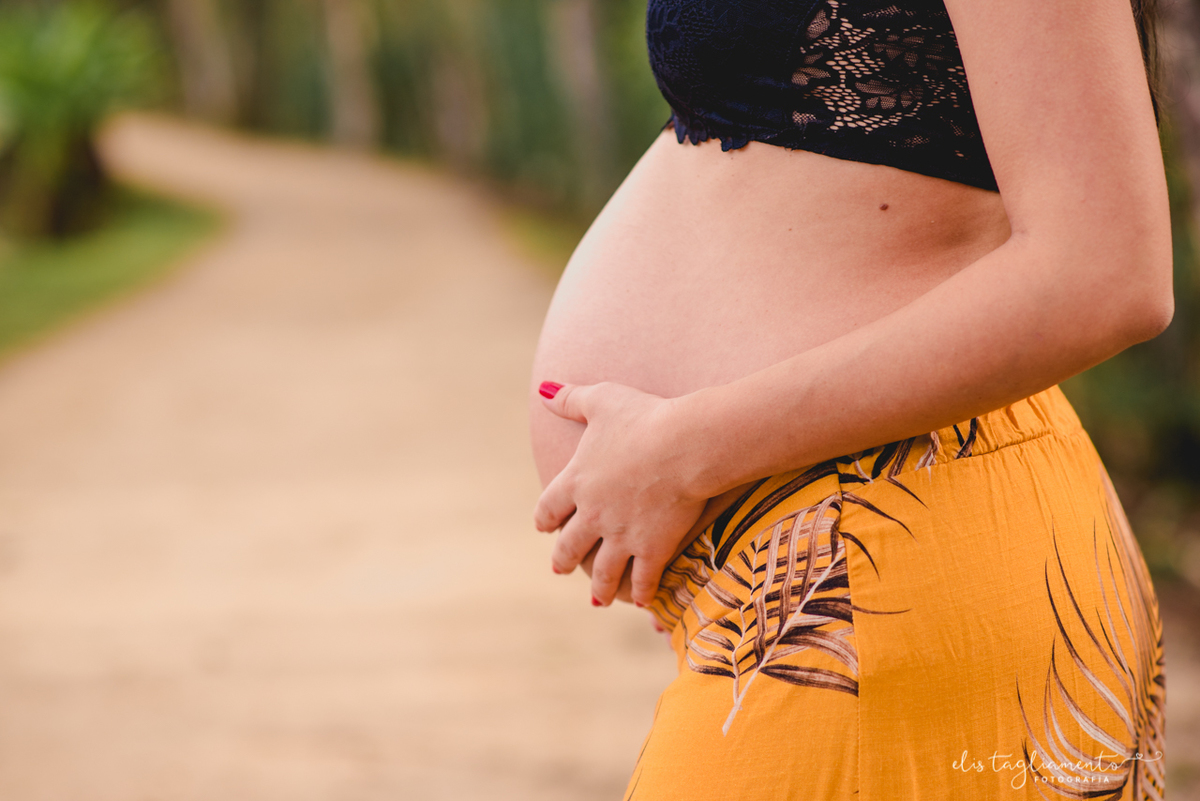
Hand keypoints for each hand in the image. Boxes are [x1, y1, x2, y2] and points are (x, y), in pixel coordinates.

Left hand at [533, 380, 707, 606]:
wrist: (683, 445)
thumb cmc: (644, 417)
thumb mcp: (601, 400)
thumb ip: (570, 399)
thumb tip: (543, 389)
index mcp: (576, 480)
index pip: (549, 507)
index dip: (545, 519)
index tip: (543, 528)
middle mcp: (592, 514)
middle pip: (570, 545)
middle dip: (564, 559)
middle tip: (560, 569)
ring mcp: (621, 535)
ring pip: (603, 570)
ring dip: (599, 587)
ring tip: (598, 599)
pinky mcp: (652, 549)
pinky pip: (643, 578)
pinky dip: (641, 591)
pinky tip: (640, 601)